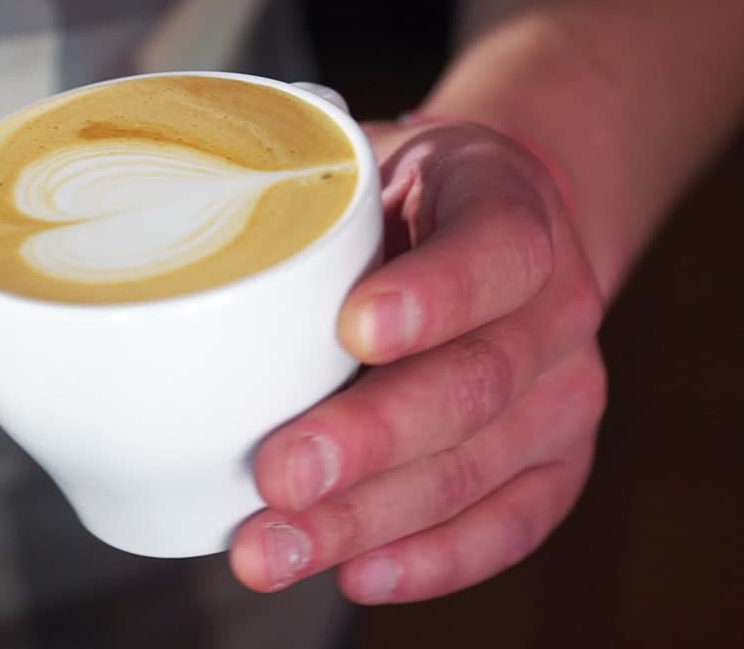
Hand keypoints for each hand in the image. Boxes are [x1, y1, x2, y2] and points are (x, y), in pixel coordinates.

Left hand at [229, 120, 607, 602]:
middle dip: (370, 439)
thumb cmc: (405, 203)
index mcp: (512, 208)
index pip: (494, 252)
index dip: (432, 296)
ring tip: (275, 547)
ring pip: (476, 468)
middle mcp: (557, 306)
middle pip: (475, 383)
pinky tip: (357, 573)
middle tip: (279, 473)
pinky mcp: (558, 461)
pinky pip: (510, 525)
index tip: (353, 330)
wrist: (492, 227)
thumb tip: (177, 254)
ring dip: (370, 518)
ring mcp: (565, 391)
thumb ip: (304, 203)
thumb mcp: (365, 169)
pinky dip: (432, 560)